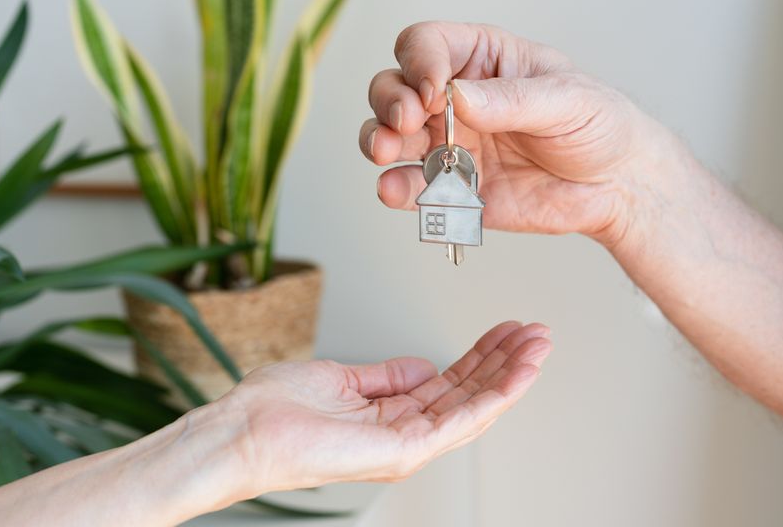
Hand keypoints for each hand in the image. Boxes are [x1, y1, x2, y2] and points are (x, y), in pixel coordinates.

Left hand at [189, 321, 550, 506]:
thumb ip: (385, 376)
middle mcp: (403, 433)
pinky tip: (516, 374)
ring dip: (510, 375)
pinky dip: (493, 395)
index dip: (480, 356)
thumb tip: (423, 366)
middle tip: (536, 334)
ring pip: (474, 407)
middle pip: (469, 393)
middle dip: (505, 361)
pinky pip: (460, 420)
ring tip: (539, 346)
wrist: (244, 432)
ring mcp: (407, 445)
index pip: (449, 383)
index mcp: (388, 415)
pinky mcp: (404, 450)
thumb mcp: (340, 379)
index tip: (505, 331)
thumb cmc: (275, 410)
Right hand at [359, 21, 669, 244]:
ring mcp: (449, 145)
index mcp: (482, 60)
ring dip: (378, 142)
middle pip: (394, 87)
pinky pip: (413, 188)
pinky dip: (396, 189)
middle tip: (406, 122)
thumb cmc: (599, 125)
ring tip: (387, 154)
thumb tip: (457, 95)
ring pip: (390, 137)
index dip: (419, 61)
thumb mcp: (567, 99)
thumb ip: (511, 99)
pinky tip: (394, 191)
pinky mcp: (453, 189)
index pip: (427, 44)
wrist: (619, 185)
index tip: (433, 89)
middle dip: (390, 102)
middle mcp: (453, 99)